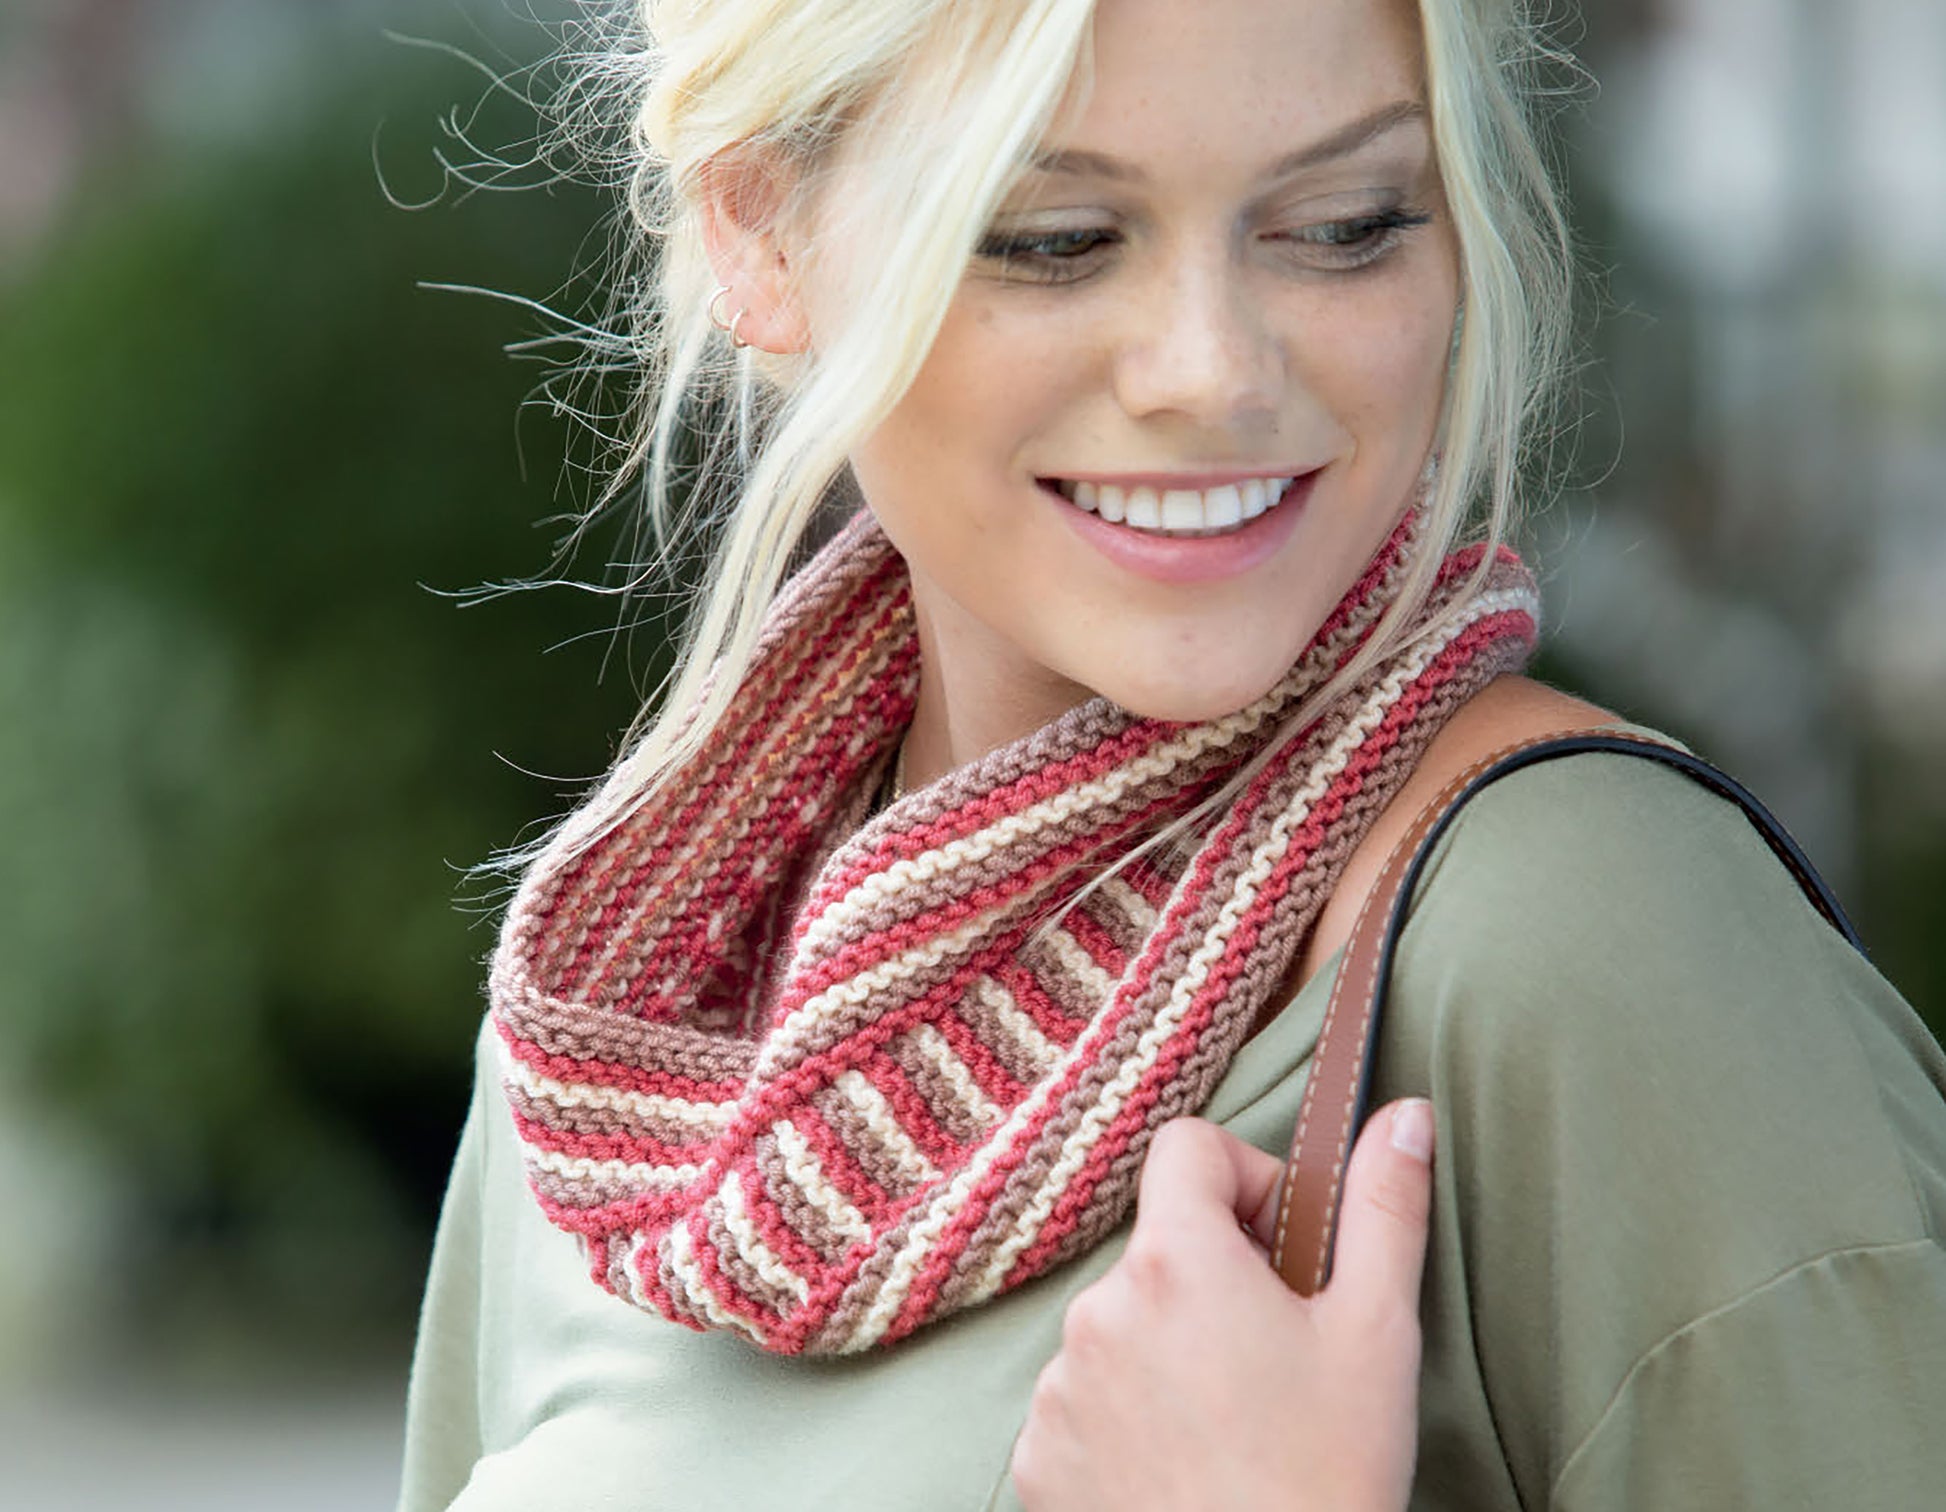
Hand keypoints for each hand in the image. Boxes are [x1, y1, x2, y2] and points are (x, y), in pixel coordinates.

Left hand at [1009, 1100, 1435, 1511]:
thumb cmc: (1328, 1477)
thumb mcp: (1379, 1332)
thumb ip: (1384, 1206)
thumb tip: (1403, 1115)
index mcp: (1177, 1260)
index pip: (1187, 1148)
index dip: (1245, 1179)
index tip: (1283, 1246)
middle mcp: (1098, 1310)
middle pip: (1160, 1248)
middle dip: (1216, 1280)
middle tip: (1277, 1356)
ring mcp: (1057, 1387)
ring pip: (1122, 1327)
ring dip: (1170, 1351)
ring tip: (1234, 1424)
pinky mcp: (1036, 1458)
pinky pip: (1083, 1402)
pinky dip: (1128, 1419)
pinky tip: (1185, 1466)